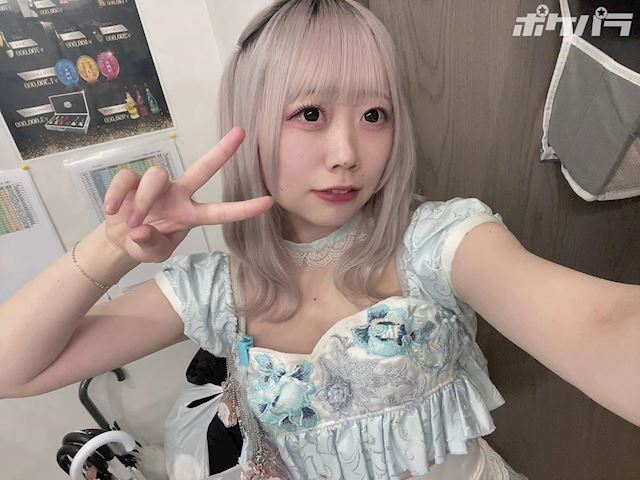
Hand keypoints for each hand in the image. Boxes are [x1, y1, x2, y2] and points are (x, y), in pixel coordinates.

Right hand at [102, 127, 273, 262]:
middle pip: (203, 169)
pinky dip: (116, 196)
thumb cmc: (145, 244)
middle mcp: (179, 194)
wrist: (119, 240)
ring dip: (143, 201)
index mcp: (191, 215)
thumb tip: (141, 229)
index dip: (243, 209)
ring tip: (133, 223)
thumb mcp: (152, 254)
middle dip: (222, 151)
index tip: (268, 202)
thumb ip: (151, 245)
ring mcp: (157, 185)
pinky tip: (111, 210)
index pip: (220, 212)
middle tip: (241, 132)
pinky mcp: (132, 180)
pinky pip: (127, 178)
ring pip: (156, 176)